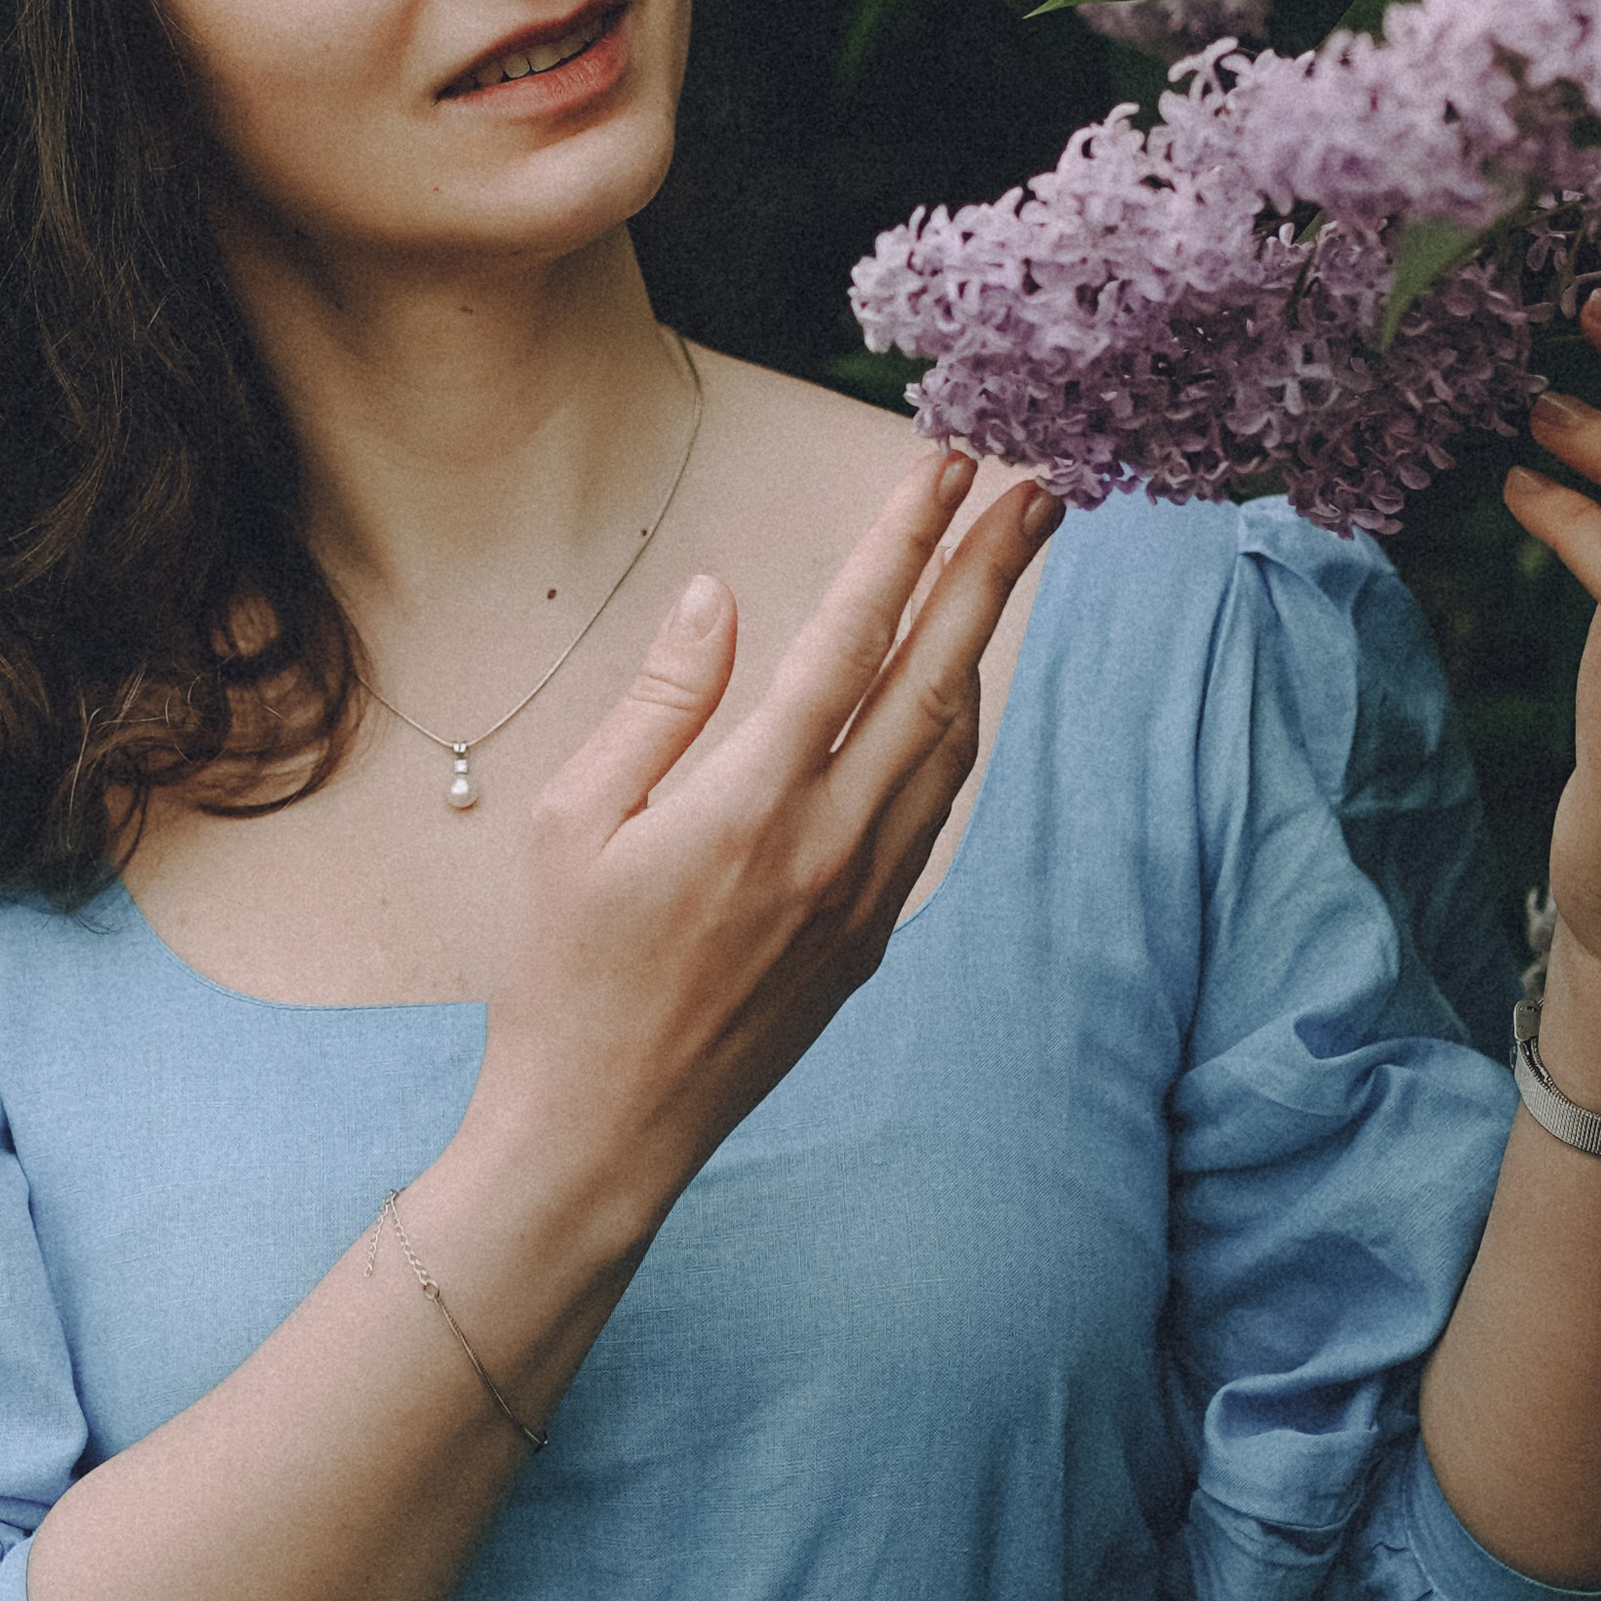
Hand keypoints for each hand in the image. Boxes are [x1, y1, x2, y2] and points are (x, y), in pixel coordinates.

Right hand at [467, 452, 1061, 1224]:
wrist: (602, 1132)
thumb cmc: (562, 974)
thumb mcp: (572, 821)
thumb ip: (660, 702)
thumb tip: (720, 597)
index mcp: (752, 802)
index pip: (851, 639)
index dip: (903, 543)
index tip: (946, 468)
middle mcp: (831, 844)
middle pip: (938, 678)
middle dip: (992, 574)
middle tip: (1038, 492)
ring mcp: (863, 896)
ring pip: (952, 746)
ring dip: (983, 647)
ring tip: (1006, 569)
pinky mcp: (869, 938)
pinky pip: (932, 811)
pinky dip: (954, 732)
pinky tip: (953, 693)